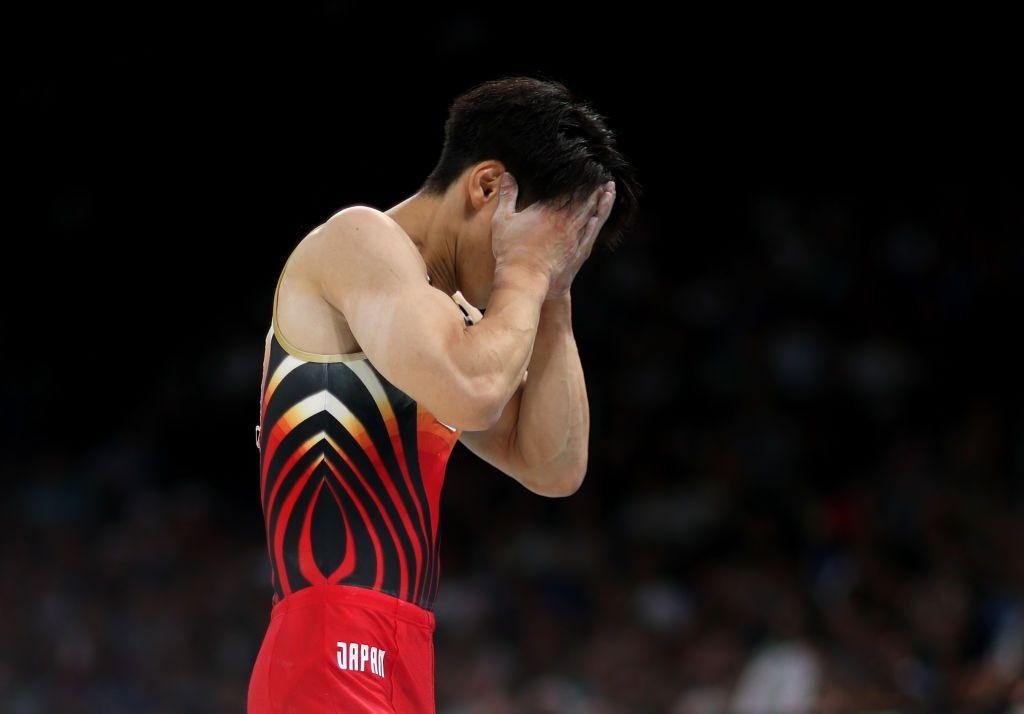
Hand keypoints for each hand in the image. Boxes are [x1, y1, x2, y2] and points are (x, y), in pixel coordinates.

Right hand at [490, 173, 608, 290]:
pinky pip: (591, 232)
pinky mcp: (577, 250)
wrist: (523, 278)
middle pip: (583, 198)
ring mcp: (573, 235)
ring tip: (608, 189)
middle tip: (603, 174)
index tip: (586, 167)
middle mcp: (564, 220)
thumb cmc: (510, 250)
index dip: (579, 177)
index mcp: (548, 210)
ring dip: (600, 200)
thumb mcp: (503, 220)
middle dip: (594, 186)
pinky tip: (600, 214)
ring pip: (590, 213)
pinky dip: (598, 220)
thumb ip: (508, 196)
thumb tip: (508, 175)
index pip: (568, 188)